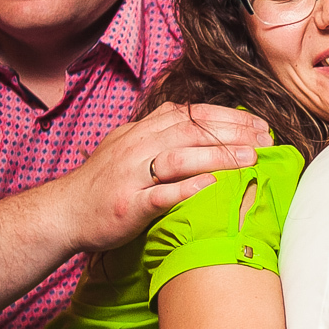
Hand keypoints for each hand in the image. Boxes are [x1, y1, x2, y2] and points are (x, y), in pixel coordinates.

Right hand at [56, 102, 270, 252]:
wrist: (62, 212)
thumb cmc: (102, 183)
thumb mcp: (128, 145)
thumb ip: (159, 131)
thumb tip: (196, 118)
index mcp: (142, 132)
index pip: (191, 116)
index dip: (228, 117)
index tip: (259, 124)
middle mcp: (137, 147)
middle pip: (191, 132)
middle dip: (232, 134)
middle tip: (266, 140)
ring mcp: (132, 176)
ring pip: (178, 158)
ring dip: (217, 156)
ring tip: (249, 159)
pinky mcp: (127, 205)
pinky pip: (158, 195)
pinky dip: (185, 189)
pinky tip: (210, 186)